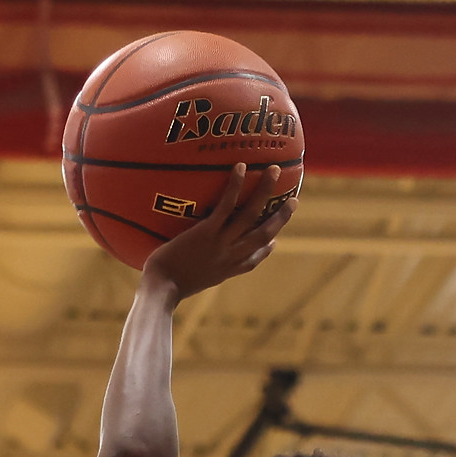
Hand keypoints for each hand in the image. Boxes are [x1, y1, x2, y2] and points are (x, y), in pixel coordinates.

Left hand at [141, 164, 297, 302]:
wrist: (161, 290)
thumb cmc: (163, 288)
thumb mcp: (183, 283)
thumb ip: (190, 271)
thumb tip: (180, 264)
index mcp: (225, 271)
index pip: (252, 261)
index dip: (265, 250)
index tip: (275, 241)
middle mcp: (229, 258)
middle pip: (263, 235)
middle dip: (281, 219)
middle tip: (294, 201)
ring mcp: (220, 244)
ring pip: (251, 216)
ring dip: (265, 192)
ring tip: (273, 170)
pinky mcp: (207, 233)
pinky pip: (226, 206)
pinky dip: (235, 186)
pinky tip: (241, 167)